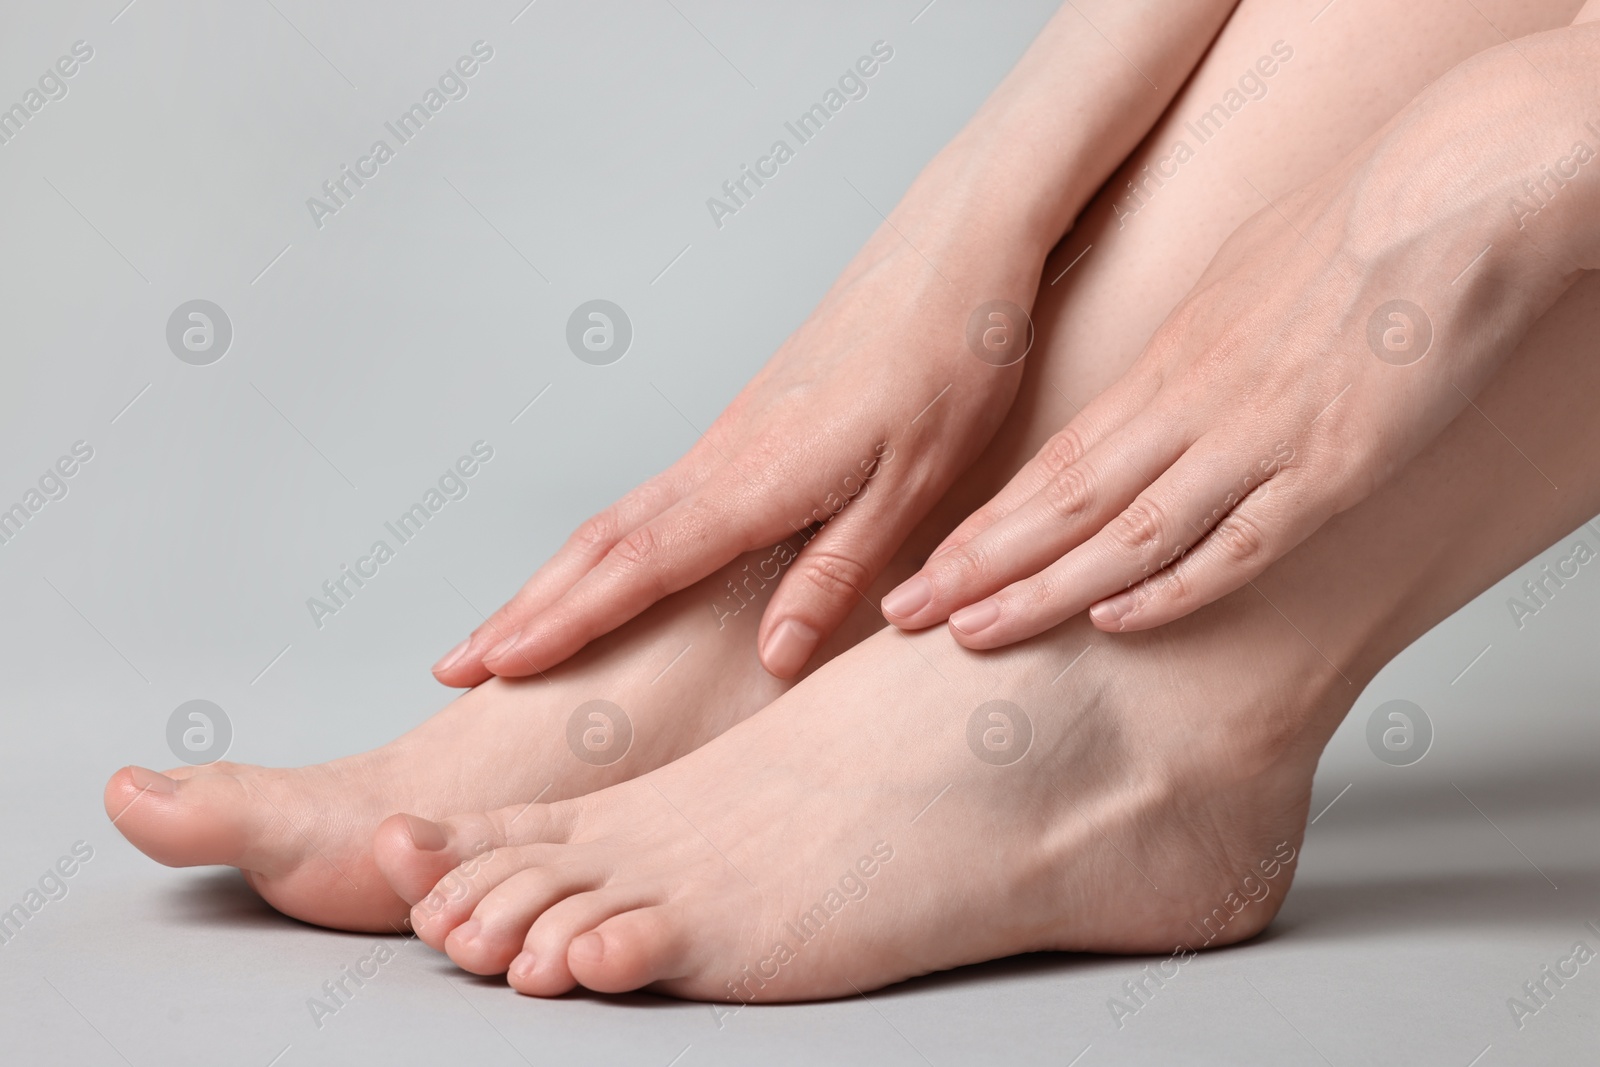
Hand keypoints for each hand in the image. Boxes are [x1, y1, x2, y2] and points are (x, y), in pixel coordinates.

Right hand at [436, 209, 1045, 684]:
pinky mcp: (746, 423)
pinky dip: (603, 545)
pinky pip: (653, 495)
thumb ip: (838, 572)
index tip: (497, 665)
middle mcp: (725, 454)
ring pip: (617, 517)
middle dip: (524, 609)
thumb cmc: (951, 357)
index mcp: (761, 474)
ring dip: (552, 578)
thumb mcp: (916, 483)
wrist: (956, 248)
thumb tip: (772, 656)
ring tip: (505, 628)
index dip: (565, 622)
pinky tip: (601, 567)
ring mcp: (729, 434)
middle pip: (600, 543)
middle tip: (457, 664)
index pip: (641, 566)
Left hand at [880, 38, 1596, 647]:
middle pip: (1062, 504)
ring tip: (974, 634)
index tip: (928, 565)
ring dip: (1046, 591)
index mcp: (1166, 362)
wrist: (1449, 198)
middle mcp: (1192, 408)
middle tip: (907, 612)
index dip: (984, 522)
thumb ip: (1188, 348)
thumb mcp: (1233, 278)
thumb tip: (1154, 382)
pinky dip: (1175, 590)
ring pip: (1128, 535)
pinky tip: (1117, 623)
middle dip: (978, 566)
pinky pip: (1239, 545)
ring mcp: (1256, 441)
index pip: (1053, 462)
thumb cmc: (1348, 224)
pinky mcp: (1331, 469)